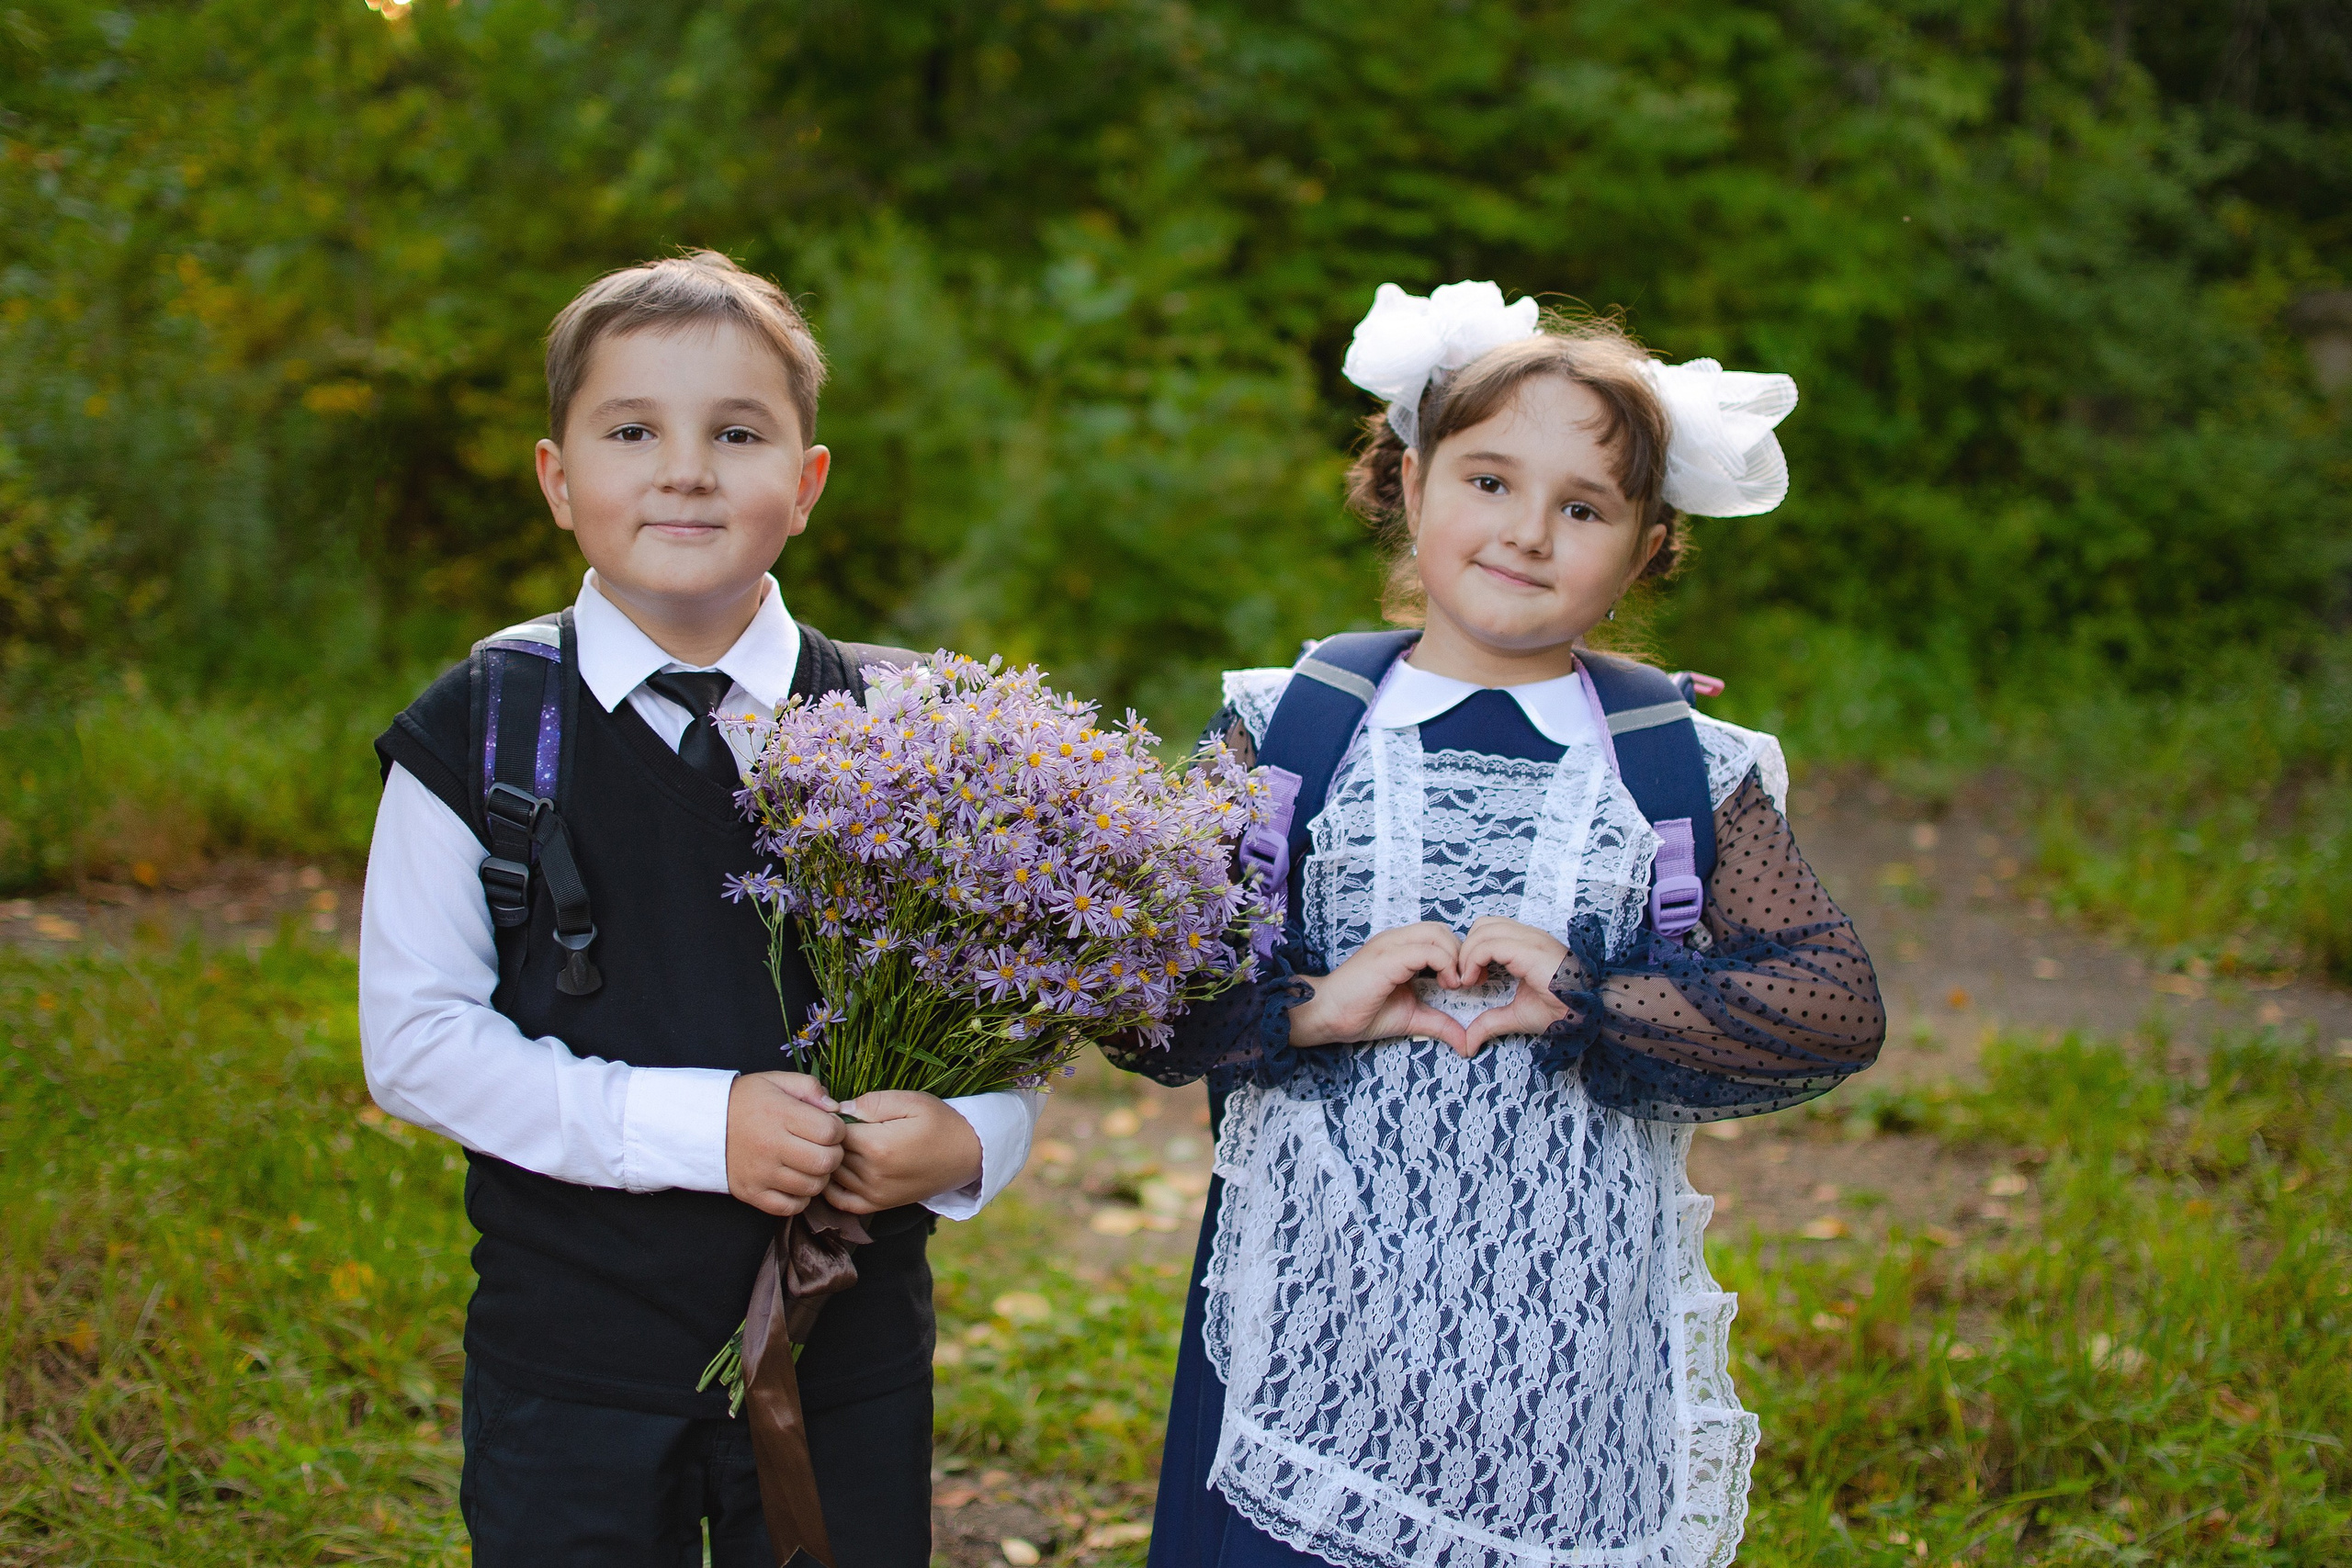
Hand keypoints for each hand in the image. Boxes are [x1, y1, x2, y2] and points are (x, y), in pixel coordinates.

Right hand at [726, 1072, 845, 1215]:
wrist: (702, 1125)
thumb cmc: (745, 1101)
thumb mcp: (776, 1081)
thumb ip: (810, 1087)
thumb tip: (836, 1108)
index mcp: (779, 1115)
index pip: (830, 1131)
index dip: (839, 1129)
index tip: (830, 1126)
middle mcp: (770, 1146)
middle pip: (826, 1162)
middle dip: (834, 1154)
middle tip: (824, 1147)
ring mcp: (761, 1174)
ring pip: (813, 1186)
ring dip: (819, 1176)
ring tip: (809, 1163)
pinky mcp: (752, 1193)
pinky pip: (791, 1207)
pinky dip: (800, 1197)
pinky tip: (796, 1181)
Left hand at [821, 1091, 983, 1214]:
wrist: (969, 1155)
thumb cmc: (941, 1123)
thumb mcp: (911, 1100)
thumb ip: (871, 1102)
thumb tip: (838, 1108)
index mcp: (877, 1145)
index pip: (832, 1132)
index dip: (829, 1119)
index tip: (836, 1110)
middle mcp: (872, 1174)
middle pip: (829, 1154)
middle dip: (827, 1139)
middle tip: (835, 1125)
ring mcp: (874, 1193)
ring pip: (831, 1176)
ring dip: (829, 1159)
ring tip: (838, 1143)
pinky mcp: (878, 1205)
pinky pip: (841, 1201)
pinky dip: (831, 1187)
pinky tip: (837, 1169)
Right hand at [1288, 921, 1470, 1054]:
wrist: (1326, 1015)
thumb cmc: (1361, 1013)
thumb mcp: (1412, 1017)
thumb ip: (1439, 1023)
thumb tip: (1467, 1042)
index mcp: (1401, 947)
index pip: (1439, 935)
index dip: (1459, 956)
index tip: (1465, 984)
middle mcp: (1396, 940)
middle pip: (1442, 929)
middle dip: (1461, 954)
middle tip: (1464, 983)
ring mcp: (1390, 945)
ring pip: (1438, 934)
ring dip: (1455, 958)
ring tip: (1454, 985)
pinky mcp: (1387, 957)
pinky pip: (1426, 951)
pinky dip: (1445, 965)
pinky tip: (1446, 985)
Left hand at [1455, 916, 1571, 1055]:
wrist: (1586, 1014)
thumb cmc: (1561, 1011)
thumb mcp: (1517, 1016)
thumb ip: (1490, 1023)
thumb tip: (1468, 1044)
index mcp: (1527, 945)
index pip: (1489, 929)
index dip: (1472, 951)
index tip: (1470, 979)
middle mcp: (1528, 936)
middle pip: (1482, 924)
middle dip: (1466, 948)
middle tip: (1467, 978)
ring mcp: (1530, 940)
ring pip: (1482, 929)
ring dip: (1467, 954)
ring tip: (1470, 980)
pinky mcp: (1529, 950)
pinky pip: (1489, 944)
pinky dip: (1473, 960)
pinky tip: (1475, 981)